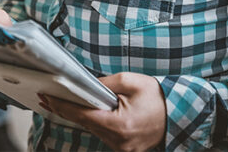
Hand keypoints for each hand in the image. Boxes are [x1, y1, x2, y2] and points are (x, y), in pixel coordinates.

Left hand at [38, 72, 165, 151]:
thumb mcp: (130, 82)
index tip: (46, 96)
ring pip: (92, 130)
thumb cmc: (158, 97)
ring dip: (78, 116)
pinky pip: (102, 134)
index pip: (82, 115)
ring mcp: (122, 148)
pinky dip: (92, 122)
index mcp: (120, 125)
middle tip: (46, 96)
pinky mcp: (125, 148)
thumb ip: (104, 83)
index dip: (62, 105)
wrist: (181, 112)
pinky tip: (81, 111)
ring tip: (59, 101)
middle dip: (65, 109)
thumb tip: (85, 84)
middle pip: (84, 124)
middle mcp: (119, 142)